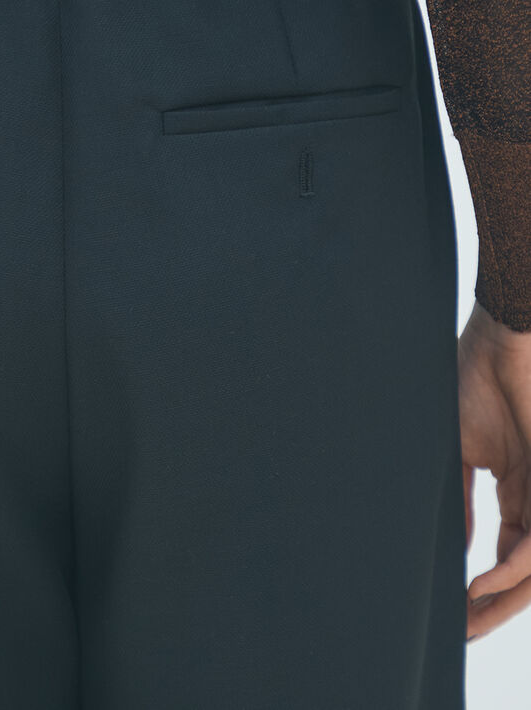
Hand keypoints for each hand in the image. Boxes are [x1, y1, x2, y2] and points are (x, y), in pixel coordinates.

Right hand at [459, 299, 530, 641]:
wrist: (500, 341)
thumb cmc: (472, 383)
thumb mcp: (458, 451)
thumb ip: (459, 499)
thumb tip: (451, 548)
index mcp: (514, 490)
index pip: (504, 552)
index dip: (481, 587)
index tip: (451, 611)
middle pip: (523, 571)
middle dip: (494, 607)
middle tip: (461, 632)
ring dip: (504, 598)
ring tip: (467, 618)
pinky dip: (511, 567)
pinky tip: (479, 582)